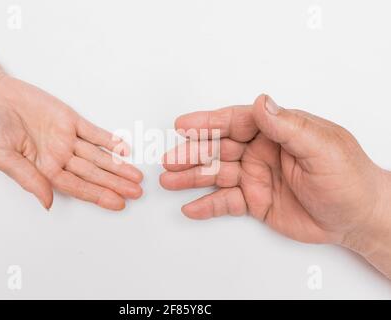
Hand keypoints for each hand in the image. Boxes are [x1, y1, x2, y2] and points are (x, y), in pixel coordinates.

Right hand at [0, 75, 142, 209]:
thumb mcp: (2, 157)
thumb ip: (28, 179)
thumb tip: (48, 202)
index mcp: (44, 170)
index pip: (77, 187)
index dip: (98, 195)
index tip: (118, 203)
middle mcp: (60, 156)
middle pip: (93, 174)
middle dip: (116, 184)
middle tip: (137, 192)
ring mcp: (67, 138)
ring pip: (98, 155)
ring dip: (117, 165)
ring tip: (136, 176)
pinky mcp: (70, 120)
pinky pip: (93, 131)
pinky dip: (108, 139)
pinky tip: (123, 149)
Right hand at [161, 95, 390, 276]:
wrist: (357, 217)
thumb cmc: (348, 178)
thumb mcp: (322, 148)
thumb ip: (288, 126)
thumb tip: (261, 103)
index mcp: (277, 131)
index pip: (236, 121)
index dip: (208, 123)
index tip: (184, 125)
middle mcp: (261, 151)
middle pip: (219, 148)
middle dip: (193, 153)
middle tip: (170, 159)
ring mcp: (256, 177)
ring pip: (218, 174)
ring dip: (192, 178)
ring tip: (169, 180)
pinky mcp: (256, 201)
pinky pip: (227, 202)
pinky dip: (208, 205)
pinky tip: (190, 207)